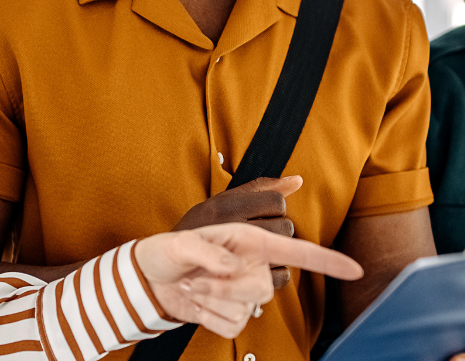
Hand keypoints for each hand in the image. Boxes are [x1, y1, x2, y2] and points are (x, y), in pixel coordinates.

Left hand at [135, 223, 361, 338]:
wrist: (151, 280)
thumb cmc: (167, 252)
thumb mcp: (181, 243)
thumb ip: (209, 250)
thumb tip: (233, 265)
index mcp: (250, 241)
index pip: (296, 252)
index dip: (327, 260)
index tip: (354, 269)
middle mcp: (254, 267)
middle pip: (264, 287)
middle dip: (227, 288)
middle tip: (196, 279)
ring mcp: (245, 293)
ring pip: (247, 308)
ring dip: (212, 302)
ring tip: (193, 286)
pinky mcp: (234, 315)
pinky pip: (233, 326)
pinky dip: (208, 318)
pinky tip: (197, 304)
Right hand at [171, 176, 302, 287]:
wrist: (167, 265)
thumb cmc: (198, 229)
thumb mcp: (221, 200)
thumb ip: (259, 189)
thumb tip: (298, 180)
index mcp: (225, 206)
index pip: (276, 202)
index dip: (274, 207)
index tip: (261, 214)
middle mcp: (230, 228)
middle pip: (284, 226)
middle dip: (277, 229)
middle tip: (259, 233)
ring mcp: (235, 257)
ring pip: (281, 251)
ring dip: (275, 252)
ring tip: (257, 251)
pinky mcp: (241, 283)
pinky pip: (279, 277)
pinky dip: (274, 274)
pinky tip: (257, 268)